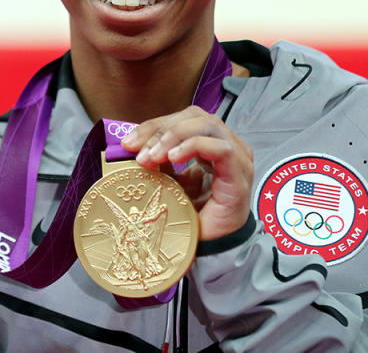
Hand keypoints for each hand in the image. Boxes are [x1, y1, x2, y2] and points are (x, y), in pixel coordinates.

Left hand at [120, 105, 253, 240]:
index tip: (128, 142)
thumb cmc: (193, 216)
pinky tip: (174, 158)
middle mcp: (227, 146)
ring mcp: (238, 158)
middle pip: (195, 117)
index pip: (184, 119)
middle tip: (138, 150)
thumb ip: (157, 161)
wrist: (212, 249)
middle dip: (161, 129)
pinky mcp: (239, 174)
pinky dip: (193, 146)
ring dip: (174, 137)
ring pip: (208, 126)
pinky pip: (221, 148)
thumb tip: (130, 145)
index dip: (155, 125)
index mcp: (210, 144)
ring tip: (153, 156)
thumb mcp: (169, 182)